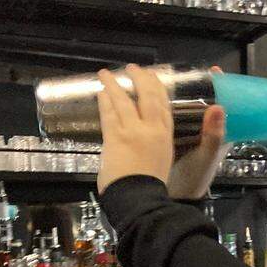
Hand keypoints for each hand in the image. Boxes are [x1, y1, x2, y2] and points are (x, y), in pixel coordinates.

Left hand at [96, 64, 173, 192]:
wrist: (140, 198)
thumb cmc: (151, 185)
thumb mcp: (163, 161)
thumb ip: (156, 145)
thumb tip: (146, 137)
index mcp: (165, 137)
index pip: (163, 106)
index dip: (158, 89)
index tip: (153, 77)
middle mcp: (151, 130)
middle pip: (148, 97)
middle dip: (140, 79)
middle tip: (133, 68)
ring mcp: (133, 131)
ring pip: (124, 101)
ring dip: (114, 85)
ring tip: (106, 74)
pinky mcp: (116, 137)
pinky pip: (109, 113)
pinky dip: (105, 101)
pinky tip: (101, 93)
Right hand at [167, 66, 226, 199]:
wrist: (179, 195)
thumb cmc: (198, 176)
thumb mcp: (207, 155)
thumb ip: (214, 134)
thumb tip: (218, 107)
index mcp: (219, 132)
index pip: (222, 103)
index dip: (220, 87)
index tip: (214, 71)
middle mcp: (205, 129)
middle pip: (202, 102)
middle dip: (193, 87)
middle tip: (181, 71)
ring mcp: (190, 133)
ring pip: (185, 108)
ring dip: (176, 94)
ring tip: (163, 78)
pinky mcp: (175, 137)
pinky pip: (171, 118)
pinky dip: (163, 107)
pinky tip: (151, 98)